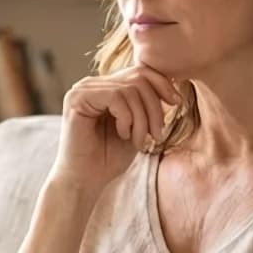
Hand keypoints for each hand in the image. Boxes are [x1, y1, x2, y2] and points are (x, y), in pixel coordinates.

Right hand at [50, 64, 179, 196]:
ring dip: (142, 118)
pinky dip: (127, 118)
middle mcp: (92, 83)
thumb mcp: (137, 128)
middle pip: (138, 77)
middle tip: (156, 135)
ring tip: (139, 141)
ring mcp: (82, 89)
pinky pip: (116, 97)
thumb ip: (148, 106)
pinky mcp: (76, 99)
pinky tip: (123, 135)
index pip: (141, 70)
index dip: (162, 84)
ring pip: (129, 88)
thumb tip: (172, 86)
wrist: (85, 182)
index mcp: (106, 86)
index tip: (176, 104)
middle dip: (154, 107)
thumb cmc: (109, 158)